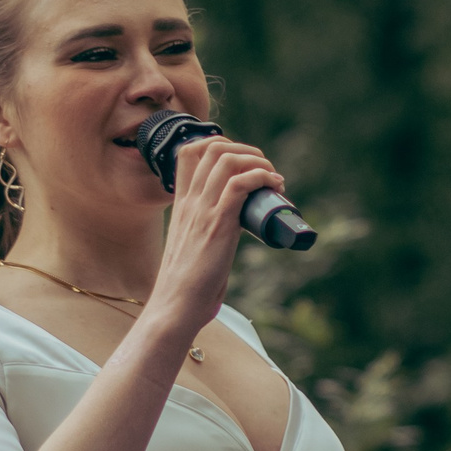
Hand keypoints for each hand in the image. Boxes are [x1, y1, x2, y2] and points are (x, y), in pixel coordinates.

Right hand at [144, 134, 282, 339]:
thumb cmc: (187, 284)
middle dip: (247, 151)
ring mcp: (203, 210)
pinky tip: (274, 188)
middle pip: (213, 148)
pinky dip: (262, 178)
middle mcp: (190, 201)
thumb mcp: (193, 245)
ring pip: (227, 160)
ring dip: (259, 161)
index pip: (189, 152)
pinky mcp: (218, 224)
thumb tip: (235, 227)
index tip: (242, 162)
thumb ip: (208, 229)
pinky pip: (240, 184)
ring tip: (274, 179)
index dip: (219, 145)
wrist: (176, 305)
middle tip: (265, 171)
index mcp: (182, 203)